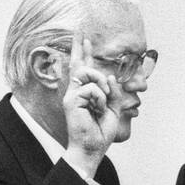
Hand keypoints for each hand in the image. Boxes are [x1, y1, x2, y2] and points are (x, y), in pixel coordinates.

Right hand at [62, 30, 122, 171]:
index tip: (83, 38)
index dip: (83, 52)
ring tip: (103, 103)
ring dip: (103, 86)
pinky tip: (98, 110)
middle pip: (80, 65)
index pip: (83, 69)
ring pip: (90, 73)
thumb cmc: (100, 132)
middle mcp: (75, 92)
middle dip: (82, 49)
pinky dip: (101, 98)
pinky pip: (92, 88)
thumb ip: (113, 93)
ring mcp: (72, 95)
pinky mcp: (71, 100)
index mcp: (84, 94)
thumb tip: (109, 75)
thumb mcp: (113, 110)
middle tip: (83, 35)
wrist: (91, 149)